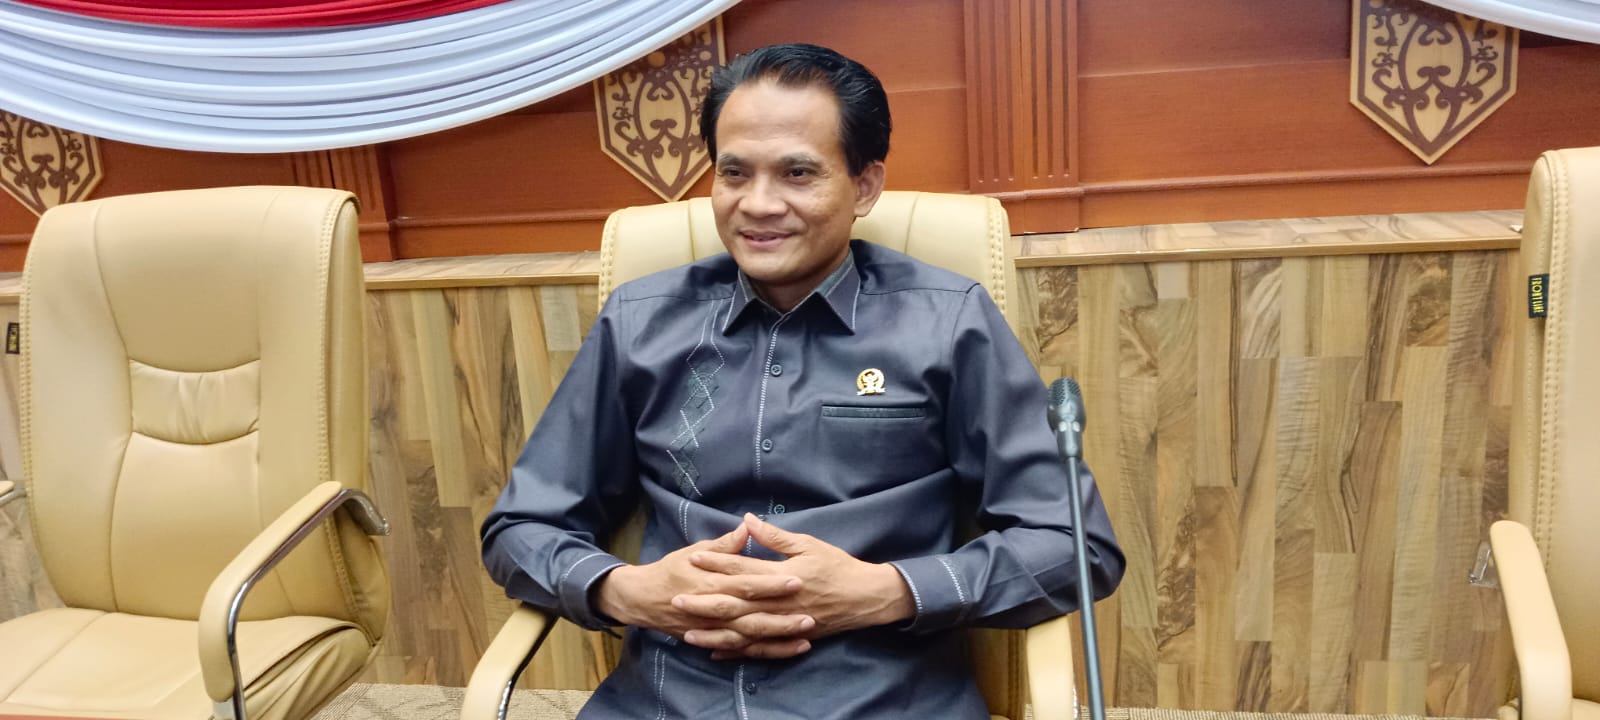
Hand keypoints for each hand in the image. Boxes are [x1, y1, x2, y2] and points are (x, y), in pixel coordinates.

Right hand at [592, 523, 811, 654]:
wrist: (642, 599)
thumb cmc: (671, 571)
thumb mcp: (694, 551)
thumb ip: (723, 545)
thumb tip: (747, 527)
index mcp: (712, 583)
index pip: (746, 583)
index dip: (771, 583)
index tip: (796, 580)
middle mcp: (714, 609)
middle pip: (752, 615)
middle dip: (781, 616)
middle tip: (811, 615)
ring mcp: (714, 629)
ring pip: (750, 637)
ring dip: (778, 638)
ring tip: (806, 636)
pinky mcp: (714, 641)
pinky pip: (743, 650)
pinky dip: (765, 652)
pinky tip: (788, 650)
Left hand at [682, 513, 914, 657]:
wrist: (865, 598)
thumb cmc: (837, 566)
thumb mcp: (808, 544)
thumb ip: (775, 536)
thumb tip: (747, 520)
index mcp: (781, 575)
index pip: (742, 569)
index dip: (716, 563)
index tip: (692, 558)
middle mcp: (778, 602)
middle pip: (735, 603)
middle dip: (704, 601)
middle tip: (676, 599)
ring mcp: (782, 623)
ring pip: (742, 631)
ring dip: (714, 631)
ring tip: (687, 631)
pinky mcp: (787, 637)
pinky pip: (757, 648)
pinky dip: (736, 650)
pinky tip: (715, 650)